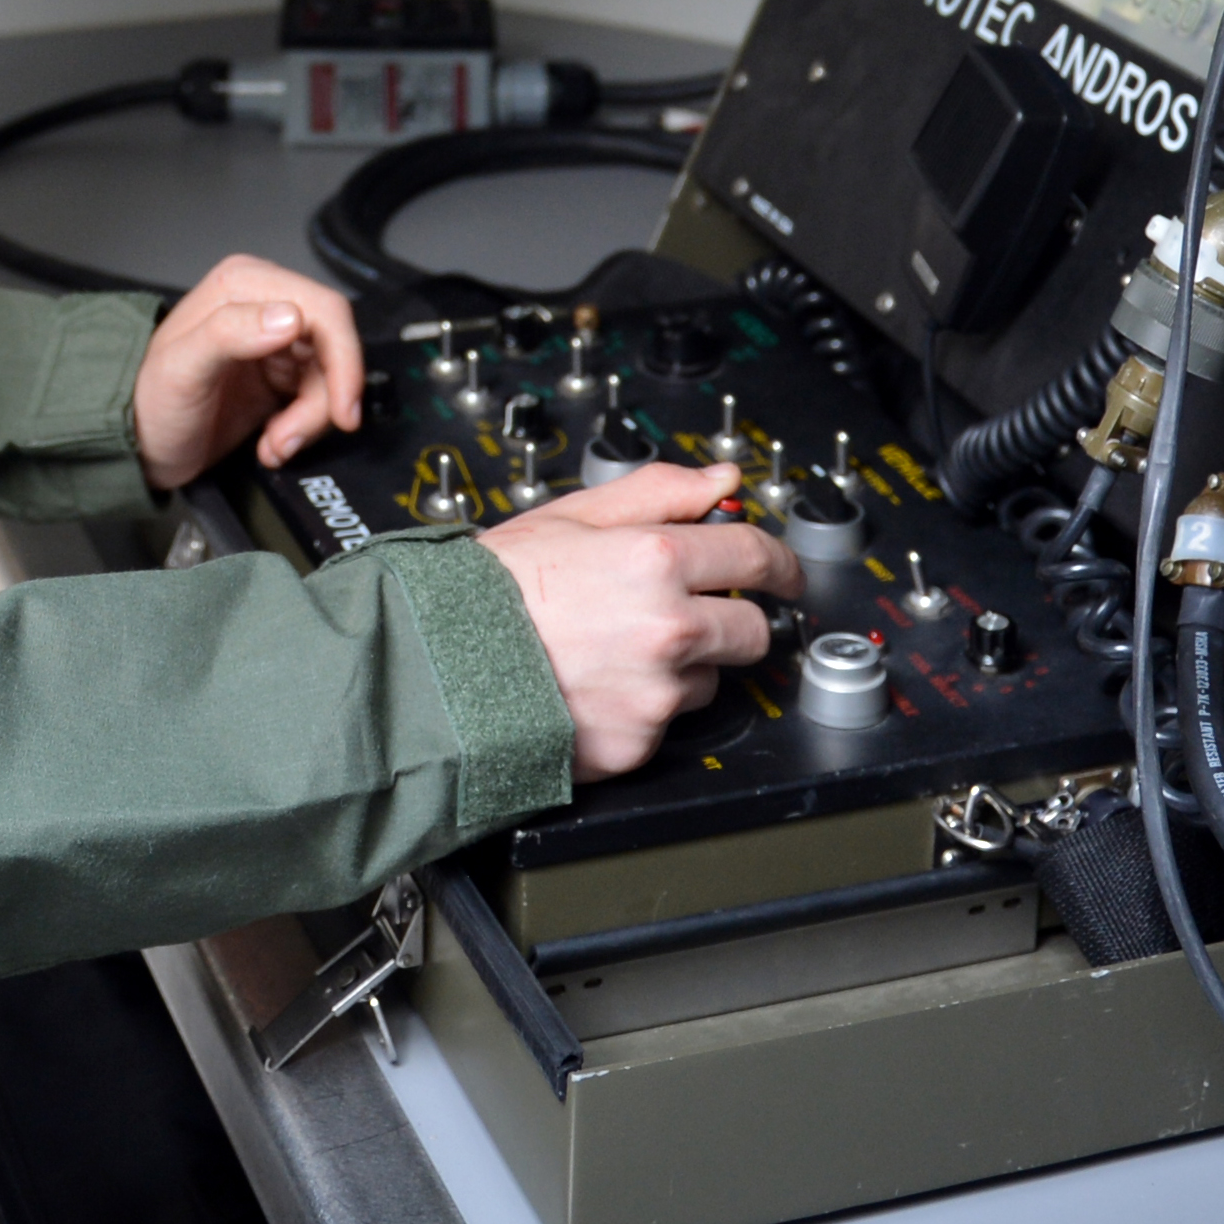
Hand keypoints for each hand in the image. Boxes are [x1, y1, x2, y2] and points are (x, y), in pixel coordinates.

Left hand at [132, 256, 363, 491]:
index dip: (344, 360)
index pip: (325, 310)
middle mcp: (266, 304)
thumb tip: (292, 317)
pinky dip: (302, 428)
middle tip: (288, 439)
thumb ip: (230, 332)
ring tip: (274, 446)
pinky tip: (272, 443)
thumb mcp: (181, 368)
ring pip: (330, 379)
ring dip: (309, 422)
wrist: (136, 446)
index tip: (343, 412)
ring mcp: (276, 341)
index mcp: (245, 284)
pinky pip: (318, 399)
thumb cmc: (148, 404)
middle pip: (334, 348)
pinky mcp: (281, 375)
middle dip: (321, 402)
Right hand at [479, 466, 798, 778]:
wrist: (438, 668)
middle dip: (734, 619)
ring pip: (710, 680)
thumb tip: (720, 481)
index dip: (780, 564)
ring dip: (684, 666)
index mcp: (656, 559)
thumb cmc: (494, 590)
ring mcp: (657, 691)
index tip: (786, 574)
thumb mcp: (575, 515)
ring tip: (616, 651)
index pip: (756, 557)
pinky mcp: (639, 743)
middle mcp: (668, 628)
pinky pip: (666, 723)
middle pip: (752, 630)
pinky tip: (599, 686)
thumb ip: (659, 491)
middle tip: (691, 614)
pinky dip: (644, 708)